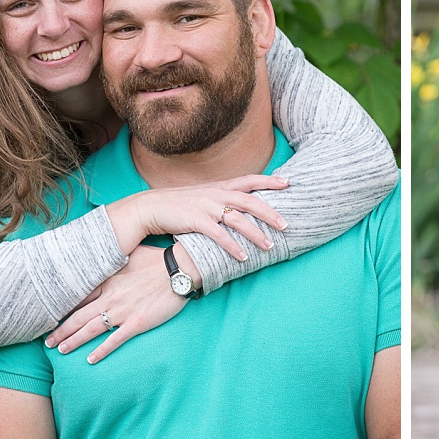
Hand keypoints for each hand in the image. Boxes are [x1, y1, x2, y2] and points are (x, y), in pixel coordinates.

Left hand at [45, 246, 187, 363]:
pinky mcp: (137, 323)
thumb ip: (113, 259)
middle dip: (60, 329)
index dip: (62, 307)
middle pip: (78, 316)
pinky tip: (90, 360)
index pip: (78, 296)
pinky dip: (101, 351)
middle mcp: (110, 297)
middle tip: (46, 341)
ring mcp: (122, 311)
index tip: (50, 316)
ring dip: (74, 340)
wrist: (178, 269)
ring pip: (91, 329)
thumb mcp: (129, 253)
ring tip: (60, 350)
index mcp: (107, 280)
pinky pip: (114, 340)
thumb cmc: (156, 259)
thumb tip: (102, 256)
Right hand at [105, 173, 290, 259]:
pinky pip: (219, 235)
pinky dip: (232, 246)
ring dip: (255, 234)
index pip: (249, 180)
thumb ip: (222, 198)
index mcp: (219, 187)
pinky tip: (243, 257)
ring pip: (237, 219)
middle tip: (287, 225)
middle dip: (270, 213)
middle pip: (249, 201)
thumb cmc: (179, 204)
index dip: (269, 181)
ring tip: (269, 246)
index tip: (288, 183)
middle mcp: (215, 194)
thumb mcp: (203, 196)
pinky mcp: (195, 220)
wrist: (150, 207)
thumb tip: (241, 205)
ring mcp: (206, 206)